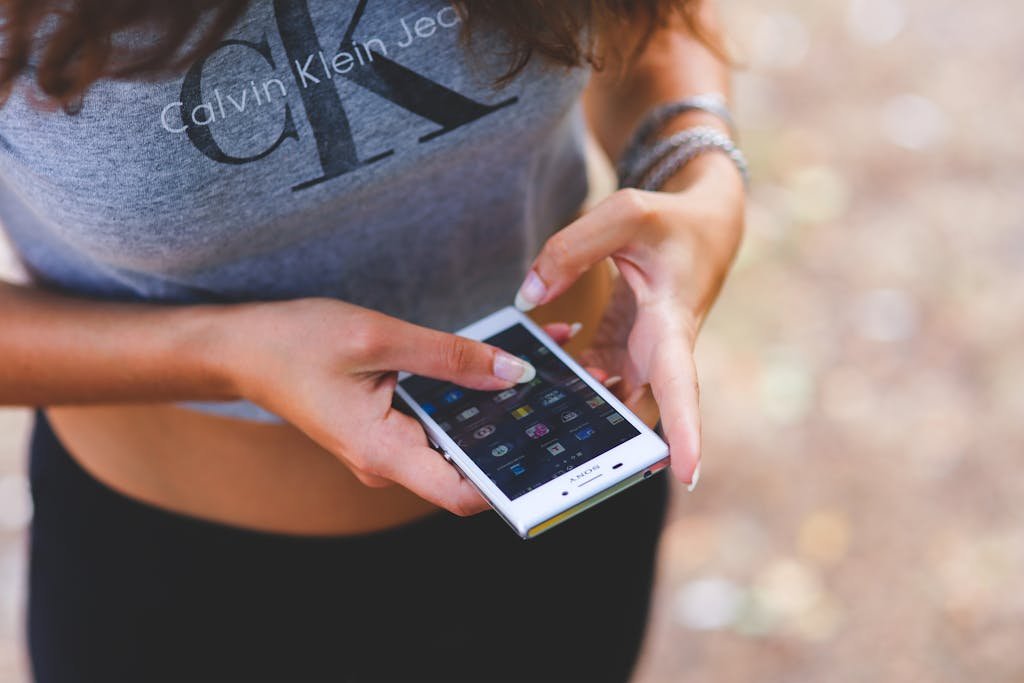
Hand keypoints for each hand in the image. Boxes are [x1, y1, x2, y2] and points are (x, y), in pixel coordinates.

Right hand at [224, 298, 536, 515]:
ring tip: (542, 365)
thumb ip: (448, 357)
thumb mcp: (376, 339)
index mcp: (383, 453)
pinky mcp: (389, 427)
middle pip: (468, 463)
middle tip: (567, 391)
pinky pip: (438, 420)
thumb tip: (512, 374)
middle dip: (518, 430)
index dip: (513, 480)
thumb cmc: (294, 343)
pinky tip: (497, 364)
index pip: (462, 493)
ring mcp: (389, 447)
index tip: (556, 452)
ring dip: (497, 406)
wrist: (243, 348)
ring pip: (456, 438)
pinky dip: (469, 395)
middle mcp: (389, 462)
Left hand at [514, 154, 744, 487]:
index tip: (687, 475)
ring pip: (611, 401)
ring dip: (579, 413)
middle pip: (639, 413)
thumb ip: (571, 250)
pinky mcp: (623, 348)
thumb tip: (528, 297)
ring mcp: (641, 354)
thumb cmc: (673, 221)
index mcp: (673, 324)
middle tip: (572, 469)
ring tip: (535, 421)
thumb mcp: (626, 214)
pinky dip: (567, 380)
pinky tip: (536, 375)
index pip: (680, 386)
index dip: (684, 432)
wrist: (705, 225)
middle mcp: (660, 351)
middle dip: (612, 444)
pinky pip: (592, 377)